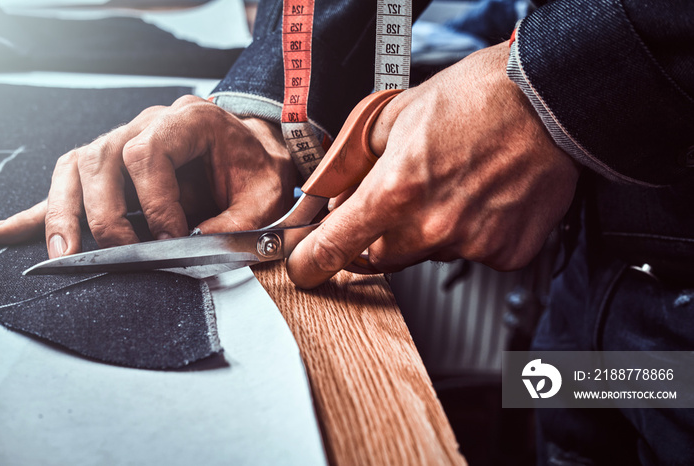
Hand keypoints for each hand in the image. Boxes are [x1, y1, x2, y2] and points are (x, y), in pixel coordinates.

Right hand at [0, 95, 297, 258]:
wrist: (257, 155)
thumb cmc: (259, 172)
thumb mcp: (265, 196)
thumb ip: (238, 222)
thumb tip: (193, 251)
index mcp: (190, 120)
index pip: (148, 152)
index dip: (153, 199)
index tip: (171, 236)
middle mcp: (149, 124)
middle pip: (102, 157)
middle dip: (106, 214)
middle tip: (123, 252)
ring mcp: (124, 140)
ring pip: (76, 167)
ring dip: (64, 213)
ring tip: (62, 253)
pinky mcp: (111, 167)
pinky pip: (68, 182)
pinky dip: (39, 211)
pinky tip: (3, 233)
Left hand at [287, 41, 580, 287]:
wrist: (550, 100)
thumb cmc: (475, 98)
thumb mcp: (391, 115)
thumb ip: (345, 161)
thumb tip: (320, 193)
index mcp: (397, 188)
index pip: (336, 246)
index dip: (312, 262)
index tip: (305, 268)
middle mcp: (433, 225)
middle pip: (380, 256)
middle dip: (380, 232)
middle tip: (405, 192)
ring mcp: (473, 244)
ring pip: (427, 254)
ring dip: (428, 230)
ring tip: (453, 184)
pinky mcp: (506, 253)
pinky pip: (469, 254)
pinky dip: (468, 233)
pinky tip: (482, 197)